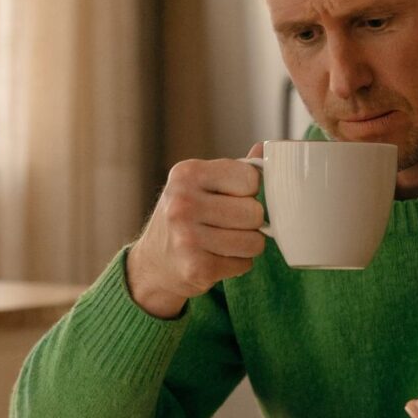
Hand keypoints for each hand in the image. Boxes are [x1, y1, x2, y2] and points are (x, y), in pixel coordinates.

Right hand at [124, 145, 267, 318]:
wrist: (152, 263)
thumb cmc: (185, 217)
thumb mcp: (200, 184)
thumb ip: (233, 170)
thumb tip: (264, 149)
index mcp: (186, 174)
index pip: (250, 178)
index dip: (249, 191)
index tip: (233, 198)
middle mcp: (183, 203)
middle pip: (255, 212)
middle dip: (251, 222)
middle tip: (230, 224)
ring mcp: (187, 237)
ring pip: (254, 242)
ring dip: (247, 245)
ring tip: (225, 242)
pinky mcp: (196, 268)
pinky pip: (244, 264)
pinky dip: (237, 264)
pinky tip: (216, 258)